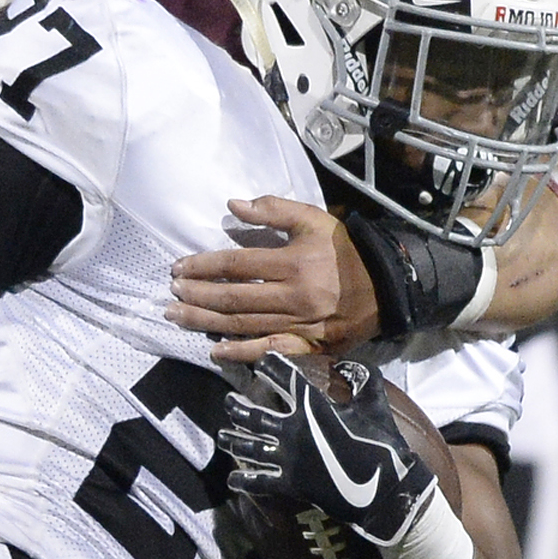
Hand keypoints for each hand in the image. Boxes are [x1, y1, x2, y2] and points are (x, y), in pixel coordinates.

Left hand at [167, 197, 377, 361]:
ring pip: (244, 325)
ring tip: (176, 316)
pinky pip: (269, 352)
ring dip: (206, 322)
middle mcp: (294, 297)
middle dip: (197, 295)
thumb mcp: (312, 220)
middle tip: (170, 293)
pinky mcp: (308, 347)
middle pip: (234, 298)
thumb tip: (232, 204)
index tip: (177, 267)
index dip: (203, 266)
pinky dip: (241, 354)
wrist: (387, 285)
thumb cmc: (343, 250)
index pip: (237, 264)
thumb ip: (273, 209)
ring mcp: (300, 326)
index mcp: (293, 263)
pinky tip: (214, 351)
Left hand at [219, 352, 435, 545]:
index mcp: (313, 408)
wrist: (387, 492)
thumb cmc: (382, 446)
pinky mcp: (291, 484)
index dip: (270, 367)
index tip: (261, 363)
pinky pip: (260, 481)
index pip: (285, 379)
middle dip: (237, 407)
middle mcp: (293, 430)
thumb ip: (364, 380)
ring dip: (233, 440)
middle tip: (228, 401)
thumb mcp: (376, 406)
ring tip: (221, 435)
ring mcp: (289, 458)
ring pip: (250, 447)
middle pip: (254, 416)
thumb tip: (347, 364)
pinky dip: (244, 481)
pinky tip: (232, 479)